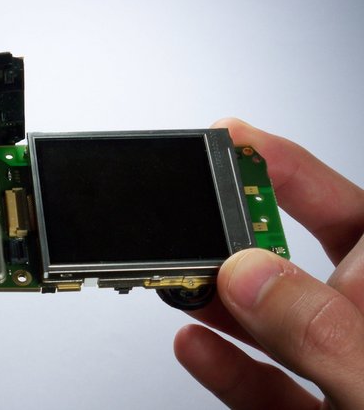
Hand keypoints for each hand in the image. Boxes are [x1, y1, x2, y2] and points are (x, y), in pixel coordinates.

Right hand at [174, 118, 363, 408]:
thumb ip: (325, 333)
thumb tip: (252, 277)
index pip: (349, 212)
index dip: (287, 168)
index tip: (232, 140)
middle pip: (293, 260)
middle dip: (234, 237)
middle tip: (190, 220)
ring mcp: (336, 370)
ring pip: (268, 321)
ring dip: (215, 300)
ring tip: (177, 280)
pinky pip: (262, 383)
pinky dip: (222, 364)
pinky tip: (193, 344)